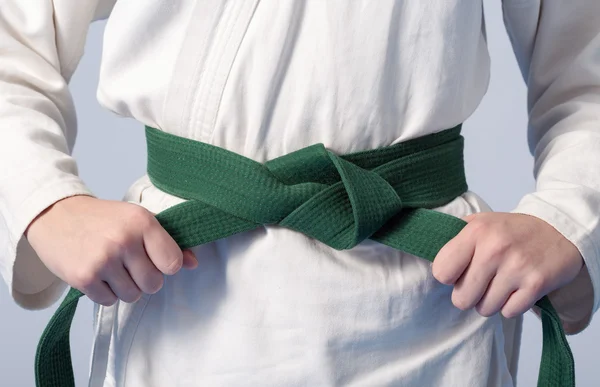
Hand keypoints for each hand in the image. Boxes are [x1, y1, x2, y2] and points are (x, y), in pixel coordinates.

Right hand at [25, 195, 197, 305]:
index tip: (154, 259)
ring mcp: (103, 260)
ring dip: (125, 287)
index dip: (165, 266)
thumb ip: (167, 242)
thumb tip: (193, 263)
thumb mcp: (138, 220)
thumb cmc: (103, 219)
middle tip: (130, 264)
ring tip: (113, 268)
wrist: (56, 215)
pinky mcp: (84, 278)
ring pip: (132, 296)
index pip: (172, 263)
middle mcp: (124, 241)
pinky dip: (106, 293)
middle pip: (153, 284)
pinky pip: (109, 301)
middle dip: (145, 279)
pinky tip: (98, 274)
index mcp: (142, 222)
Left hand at [432, 212, 583, 318]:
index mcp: (475, 231)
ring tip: (500, 284)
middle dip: (469, 295)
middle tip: (481, 283)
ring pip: (485, 308)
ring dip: (490, 301)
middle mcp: (493, 248)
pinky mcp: (536, 284)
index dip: (449, 277)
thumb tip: (429, 255)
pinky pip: (509, 312)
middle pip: (461, 298)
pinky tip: (516, 289)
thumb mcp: (480, 222)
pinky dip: (511, 306)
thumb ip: (454, 238)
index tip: (460, 272)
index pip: (441, 272)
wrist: (559, 229)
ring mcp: (516, 267)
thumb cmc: (512, 230)